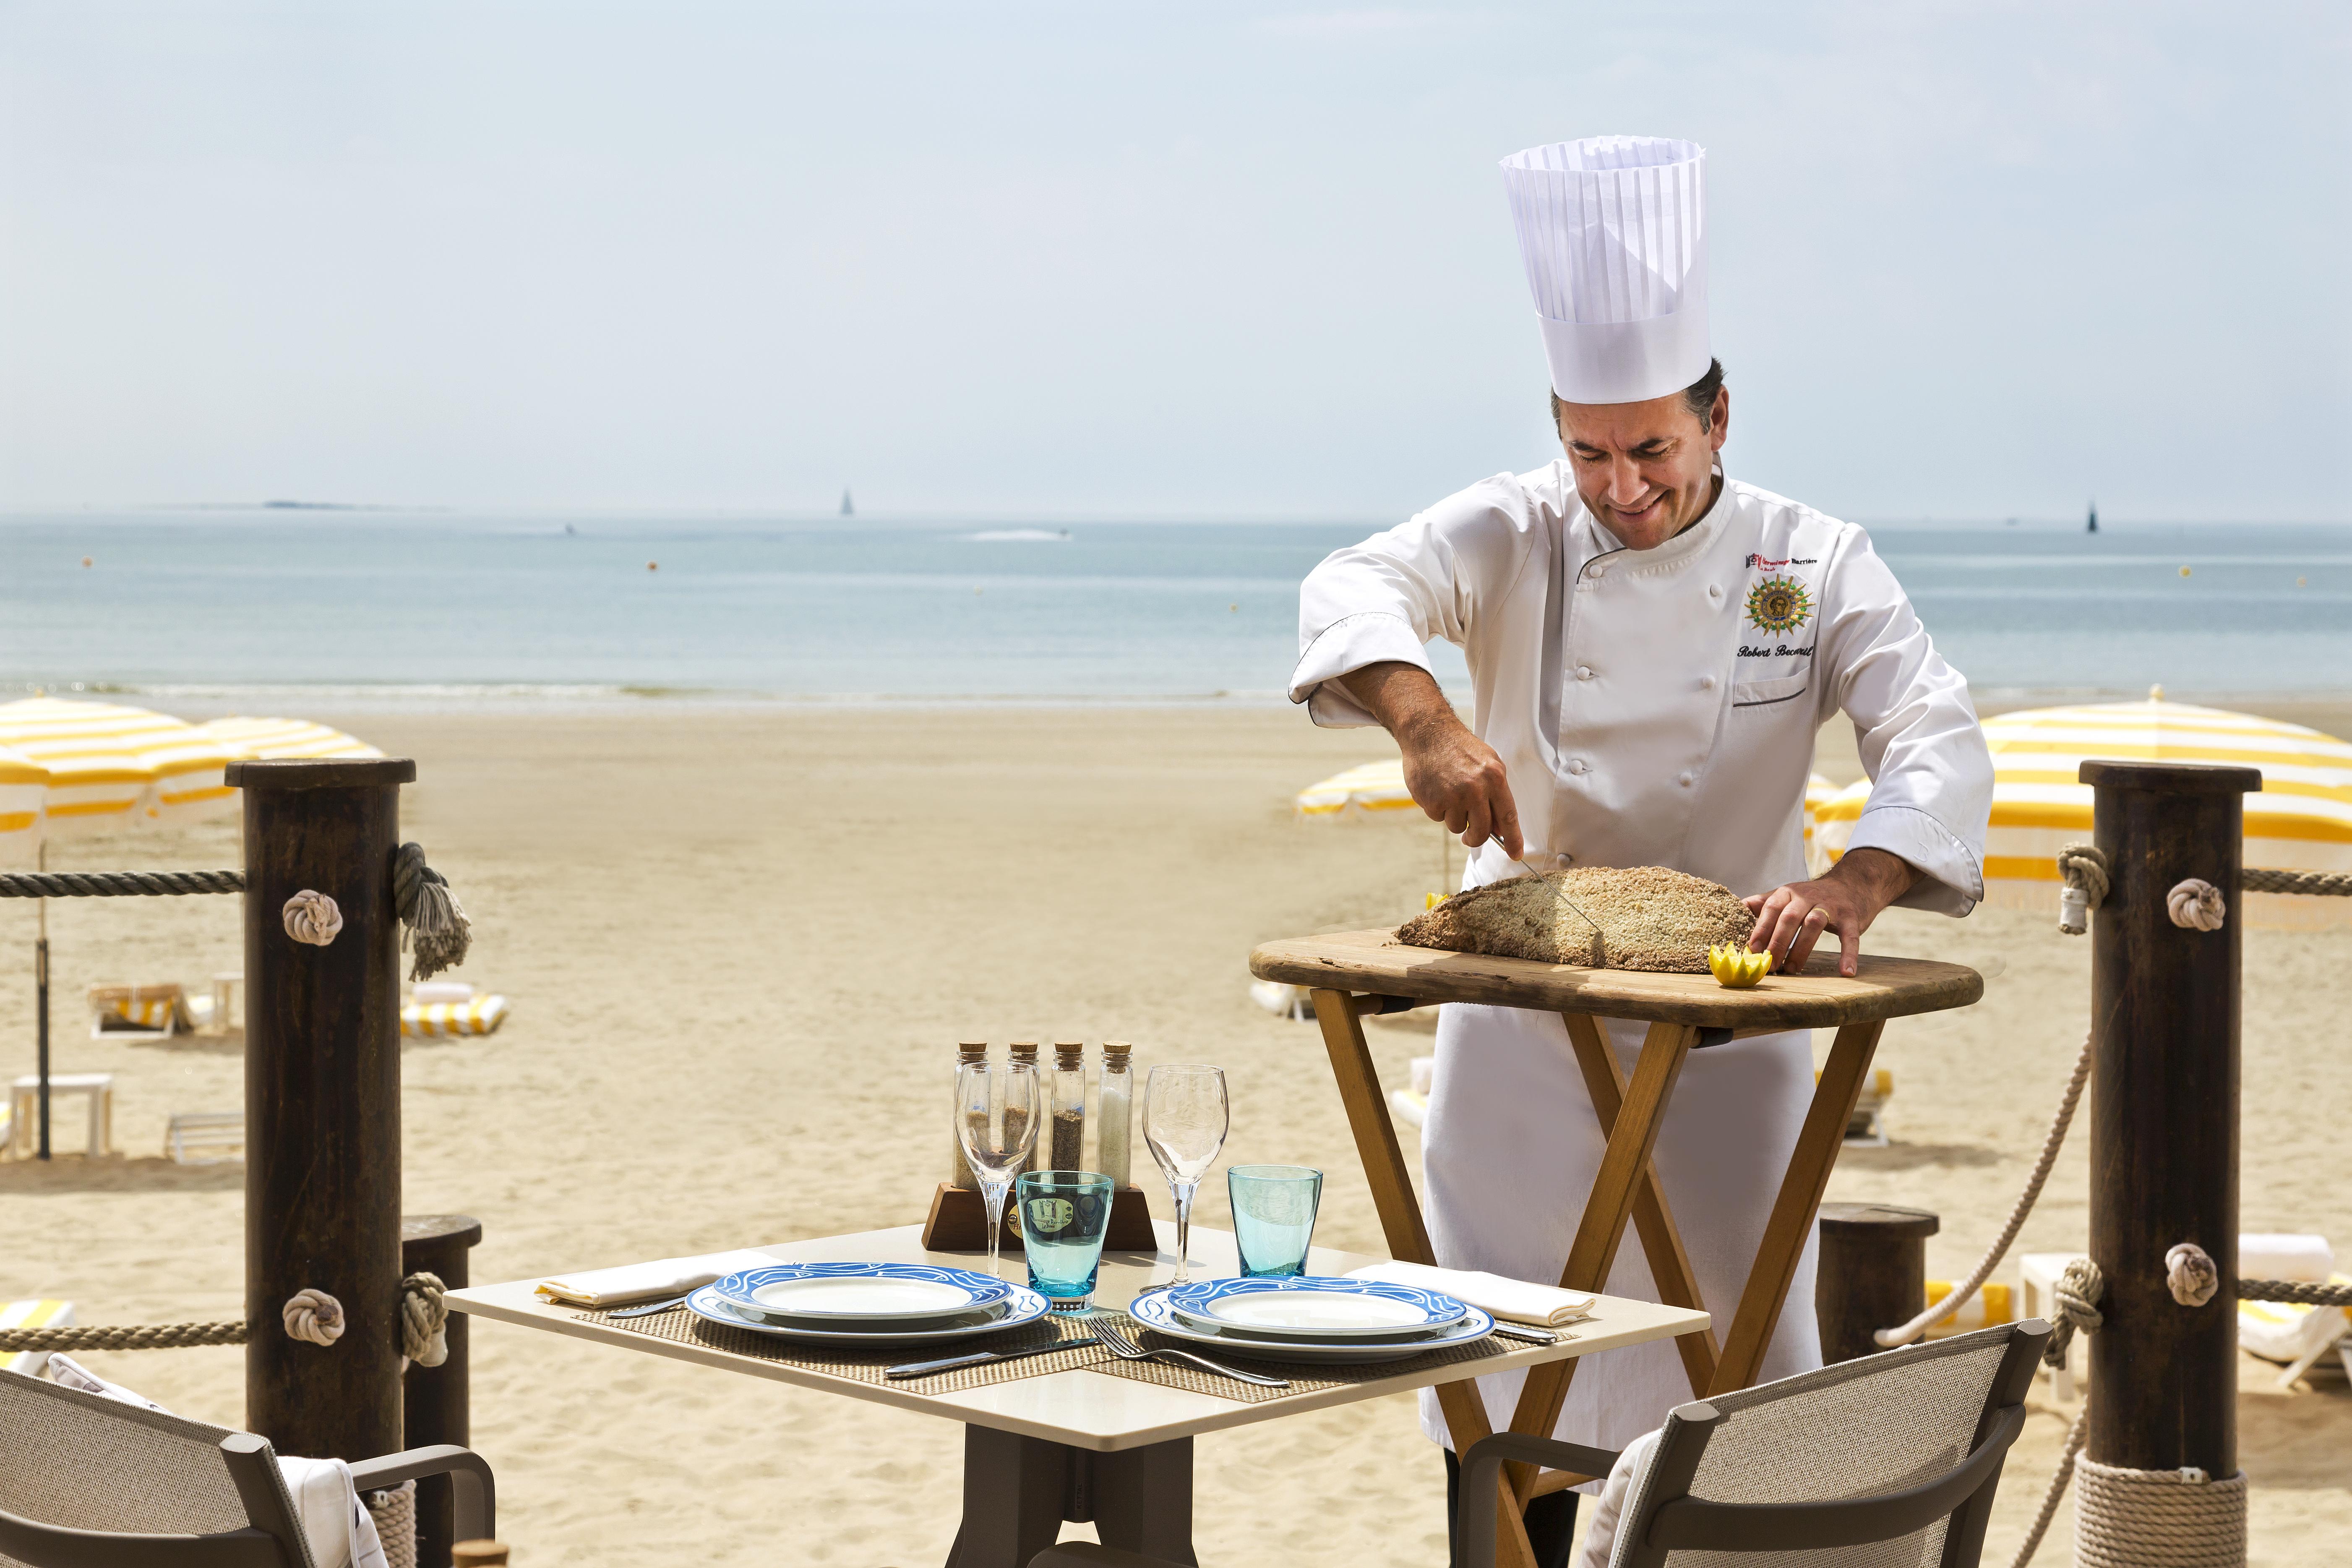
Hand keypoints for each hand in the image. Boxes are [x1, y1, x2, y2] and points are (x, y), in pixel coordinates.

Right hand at [1334, 662, 1523, 856]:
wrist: (1428, 732)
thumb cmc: (1461, 749)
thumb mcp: (1488, 764)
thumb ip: (1496, 795)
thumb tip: (1500, 828)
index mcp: (1494, 777)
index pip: (1508, 816)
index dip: (1513, 839)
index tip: (1515, 854)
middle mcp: (1475, 788)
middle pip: (1481, 831)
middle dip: (1475, 837)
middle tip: (1469, 836)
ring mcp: (1452, 795)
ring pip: (1457, 826)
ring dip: (1454, 816)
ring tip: (1449, 793)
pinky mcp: (1431, 800)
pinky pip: (1438, 818)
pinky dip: (1437, 809)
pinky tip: (1436, 789)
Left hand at [1744, 848, 1919, 977]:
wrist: (1852, 883)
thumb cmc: (1812, 897)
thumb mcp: (1787, 895)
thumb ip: (1762, 903)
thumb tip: (1736, 910)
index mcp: (1787, 892)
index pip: (1770, 909)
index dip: (1760, 930)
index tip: (1750, 951)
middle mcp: (1807, 896)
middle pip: (1789, 917)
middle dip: (1777, 942)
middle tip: (1769, 965)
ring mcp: (1831, 906)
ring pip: (1813, 924)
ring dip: (1801, 949)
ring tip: (1792, 970)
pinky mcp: (1851, 917)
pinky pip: (1850, 936)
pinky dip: (1848, 954)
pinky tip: (1846, 972)